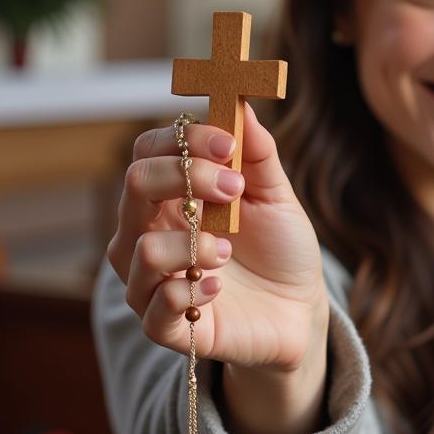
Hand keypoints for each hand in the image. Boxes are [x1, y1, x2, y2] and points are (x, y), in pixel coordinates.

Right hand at [107, 102, 327, 374]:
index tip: (229, 145)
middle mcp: (149, 233)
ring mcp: (151, 280)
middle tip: (233, 189)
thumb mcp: (277, 197)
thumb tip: (242, 106)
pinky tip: (220, 286)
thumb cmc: (280, 248)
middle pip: (133, 184)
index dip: (184, 141)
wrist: (299, 311)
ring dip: (190, 244)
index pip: (148, 152)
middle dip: (184, 177)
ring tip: (226, 250)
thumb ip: (257, 155)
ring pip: (138, 249)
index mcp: (171, 195)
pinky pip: (154, 308)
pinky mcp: (167, 327)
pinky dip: (189, 291)